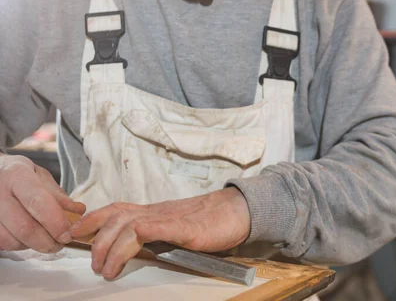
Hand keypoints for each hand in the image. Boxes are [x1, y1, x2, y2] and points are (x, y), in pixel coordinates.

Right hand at [0, 154, 85, 252]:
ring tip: (46, 239)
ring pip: (12, 240)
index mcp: (17, 175)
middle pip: (25, 227)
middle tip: (61, 243)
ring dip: (34, 245)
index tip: (68, 233)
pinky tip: (27, 238)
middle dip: (48, 241)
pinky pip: (3, 244)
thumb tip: (78, 212)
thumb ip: (58, 195)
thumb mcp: (40, 176)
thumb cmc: (20, 176)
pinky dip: (19, 246)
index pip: (38, 201)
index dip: (56, 222)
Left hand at [70, 187, 250, 279]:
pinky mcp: (188, 228)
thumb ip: (155, 234)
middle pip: (118, 216)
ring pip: (132, 223)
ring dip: (114, 245)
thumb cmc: (210, 221)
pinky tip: (135, 238)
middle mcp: (157, 212)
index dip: (92, 218)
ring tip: (107, 268)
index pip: (117, 209)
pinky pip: (161, 225)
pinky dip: (144, 231)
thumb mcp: (175, 226)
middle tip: (93, 264)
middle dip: (98, 240)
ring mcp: (172, 218)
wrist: (237, 210)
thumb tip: (133, 249)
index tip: (76, 231)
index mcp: (154, 212)